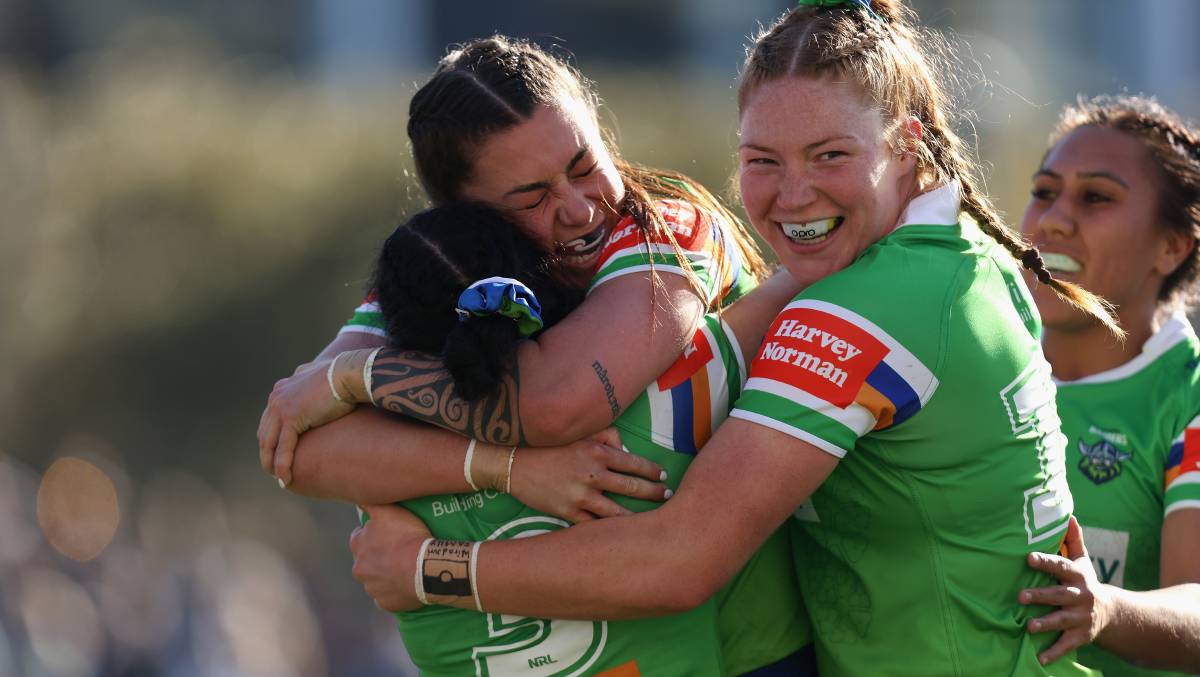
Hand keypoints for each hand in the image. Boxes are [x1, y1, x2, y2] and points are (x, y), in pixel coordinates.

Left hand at [258, 358, 354, 486]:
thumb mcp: (320, 376)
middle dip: (268, 454)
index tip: (277, 453)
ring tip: (280, 479)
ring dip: (271, 464)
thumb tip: (309, 374)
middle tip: (275, 471)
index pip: (269, 419)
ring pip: (270, 443)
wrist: (350, 373)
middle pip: (265, 432)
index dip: (272, 438)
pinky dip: (283, 465)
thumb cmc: (343, 375)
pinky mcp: (291, 418)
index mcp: (281, 389)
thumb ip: (310, 378)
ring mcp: (281, 407)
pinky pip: (283, 448)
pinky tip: (286, 479)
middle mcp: (276, 398)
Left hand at [349, 504, 431, 611]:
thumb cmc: (406, 536)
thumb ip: (369, 503)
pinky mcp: (384, 603)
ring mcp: (371, 588)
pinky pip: (388, 597)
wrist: (423, 568)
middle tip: (399, 551)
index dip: (373, 534)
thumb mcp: (387, 511)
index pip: (360, 537)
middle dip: (378, 557)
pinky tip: (408, 584)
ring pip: (376, 580)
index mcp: (358, 545)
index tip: (388, 534)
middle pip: (366, 560)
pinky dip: (395, 592)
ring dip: (387, 575)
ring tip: (407, 568)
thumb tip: (358, 496)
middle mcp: (359, 568)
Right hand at [509, 428, 669, 522]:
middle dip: (655, 493)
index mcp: (597, 452)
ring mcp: (581, 496)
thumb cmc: (550, 446)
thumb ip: (607, 435)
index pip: (635, 463)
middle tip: (667, 497)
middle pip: (633, 488)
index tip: (663, 475)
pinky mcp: (569, 513)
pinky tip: (622, 534)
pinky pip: (595, 525)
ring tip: (650, 520)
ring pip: (618, 512)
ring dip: (637, 517)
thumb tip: (626, 448)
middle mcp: (593, 474)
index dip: (653, 471)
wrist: (515, 464)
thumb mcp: (579, 433)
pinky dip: (610, 530)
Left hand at [1020, 516, 1111, 664]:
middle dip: (1041, 596)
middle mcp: (1080, 597)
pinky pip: (1066, 645)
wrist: (1112, 613)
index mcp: (1077, 576)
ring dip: (1046, 624)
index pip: (1061, 567)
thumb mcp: (1082, 561)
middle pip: (1059, 595)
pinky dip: (1053, 653)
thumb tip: (1069, 514)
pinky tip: (1039, 659)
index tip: (1028, 558)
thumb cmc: (1086, 582)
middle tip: (1020, 595)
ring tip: (1029, 627)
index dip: (1046, 562)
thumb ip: (1073, 540)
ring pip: (1062, 621)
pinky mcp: (1081, 636)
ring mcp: (1081, 617)